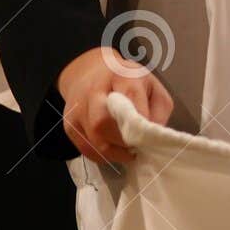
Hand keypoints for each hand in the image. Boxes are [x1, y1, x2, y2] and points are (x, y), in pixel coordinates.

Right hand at [57, 46, 173, 164]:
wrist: (90, 72)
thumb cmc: (127, 81)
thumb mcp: (152, 86)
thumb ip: (159, 110)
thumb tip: (154, 138)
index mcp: (120, 76)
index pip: (130, 102)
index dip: (141, 126)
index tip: (152, 140)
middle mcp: (94, 90)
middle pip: (104, 123)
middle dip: (125, 142)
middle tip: (139, 147)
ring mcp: (78, 108)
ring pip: (95, 141)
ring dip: (116, 153)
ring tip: (128, 150)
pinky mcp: (70, 124)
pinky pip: (86, 149)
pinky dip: (103, 156)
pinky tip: (113, 149)